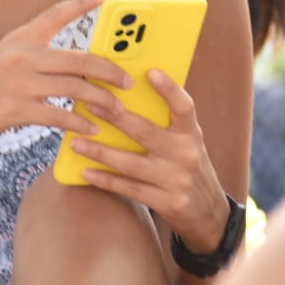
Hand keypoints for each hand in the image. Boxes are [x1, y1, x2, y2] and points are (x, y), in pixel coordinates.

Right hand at [0, 0, 130, 146]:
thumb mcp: (3, 59)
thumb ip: (33, 58)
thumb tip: (71, 67)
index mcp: (21, 38)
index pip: (56, 14)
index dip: (83, 3)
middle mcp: (23, 55)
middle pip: (80, 59)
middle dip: (109, 71)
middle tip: (126, 81)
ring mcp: (20, 81)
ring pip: (76, 87)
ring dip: (101, 101)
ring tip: (115, 110)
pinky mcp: (16, 108)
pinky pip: (59, 115)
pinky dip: (79, 124)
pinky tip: (90, 130)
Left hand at [68, 68, 228, 254]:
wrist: (208, 211)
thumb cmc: (187, 166)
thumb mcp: (186, 142)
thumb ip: (165, 124)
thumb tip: (124, 98)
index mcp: (192, 133)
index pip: (184, 107)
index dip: (170, 89)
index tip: (151, 72)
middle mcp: (186, 154)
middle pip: (146, 132)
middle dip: (115, 118)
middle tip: (89, 104)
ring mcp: (176, 180)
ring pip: (132, 163)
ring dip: (101, 152)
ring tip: (76, 142)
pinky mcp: (167, 202)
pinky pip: (130, 189)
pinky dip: (106, 180)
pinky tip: (86, 172)